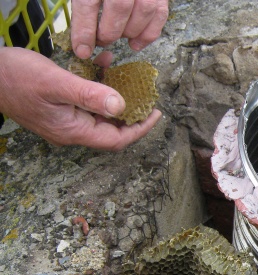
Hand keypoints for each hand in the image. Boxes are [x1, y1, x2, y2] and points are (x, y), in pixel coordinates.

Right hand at [0, 48, 161, 150]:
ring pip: (99, 113)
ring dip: (114, 95)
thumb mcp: (57, 83)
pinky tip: (101, 65)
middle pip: (111, 130)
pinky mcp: (59, 107)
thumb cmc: (16, 77)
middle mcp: (71, 130)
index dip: (139, 128)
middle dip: (131, 114)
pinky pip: (85, 101)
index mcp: (73, 130)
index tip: (155, 114)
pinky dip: (97, 86)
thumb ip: (89, 95)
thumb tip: (121, 106)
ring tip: (127, 78)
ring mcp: (64, 120)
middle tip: (147, 97)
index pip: (116, 139)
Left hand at [71, 0, 169, 58]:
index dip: (84, 30)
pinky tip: (134, 44)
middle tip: (101, 40)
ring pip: (142, 12)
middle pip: (119, 7)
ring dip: (128, 32)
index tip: (82, 50)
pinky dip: (148, 35)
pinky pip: (160, 15)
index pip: (88, 2)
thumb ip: (82, 3)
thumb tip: (81, 40)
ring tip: (117, 35)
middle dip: (108, 32)